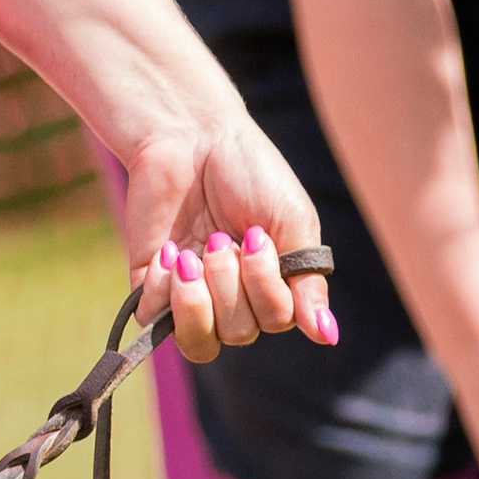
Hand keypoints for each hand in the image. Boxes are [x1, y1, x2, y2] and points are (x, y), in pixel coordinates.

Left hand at [120, 115, 339, 361]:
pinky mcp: (151, 285)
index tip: (256, 235)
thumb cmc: (250, 172)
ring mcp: (191, 293)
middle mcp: (233, 296)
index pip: (275, 320)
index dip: (264, 287)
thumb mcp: (292, 223)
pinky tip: (170, 252)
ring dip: (196, 301)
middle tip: (220, 237)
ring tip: (190, 257)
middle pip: (238, 332)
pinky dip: (162, 289)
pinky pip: (155, 321)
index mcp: (272, 283)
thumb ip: (307, 284)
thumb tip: (327, 336)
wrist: (190, 136)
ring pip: (198, 342)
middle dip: (230, 283)